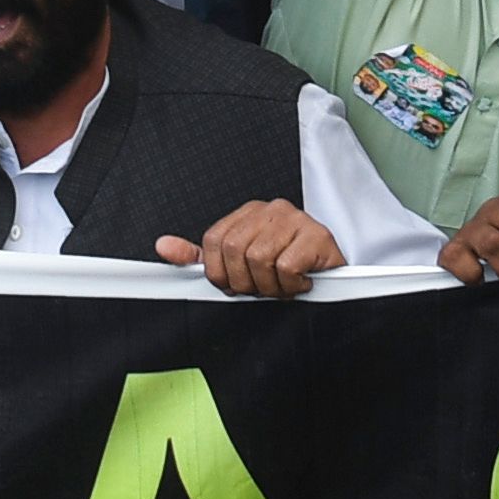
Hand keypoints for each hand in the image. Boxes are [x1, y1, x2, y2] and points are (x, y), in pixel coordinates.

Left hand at [159, 198, 352, 298]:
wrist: (333, 275)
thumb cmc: (286, 267)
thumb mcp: (238, 263)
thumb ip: (200, 257)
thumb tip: (164, 247)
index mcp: (248, 214)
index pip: (214, 240)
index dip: (220, 272)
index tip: (235, 285)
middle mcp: (270, 210)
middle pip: (234, 250)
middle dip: (246, 282)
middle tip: (263, 288)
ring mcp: (295, 219)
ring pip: (260, 259)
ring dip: (271, 286)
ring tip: (283, 285)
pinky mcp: (316, 235)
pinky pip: (287, 266)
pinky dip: (291, 284)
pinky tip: (301, 281)